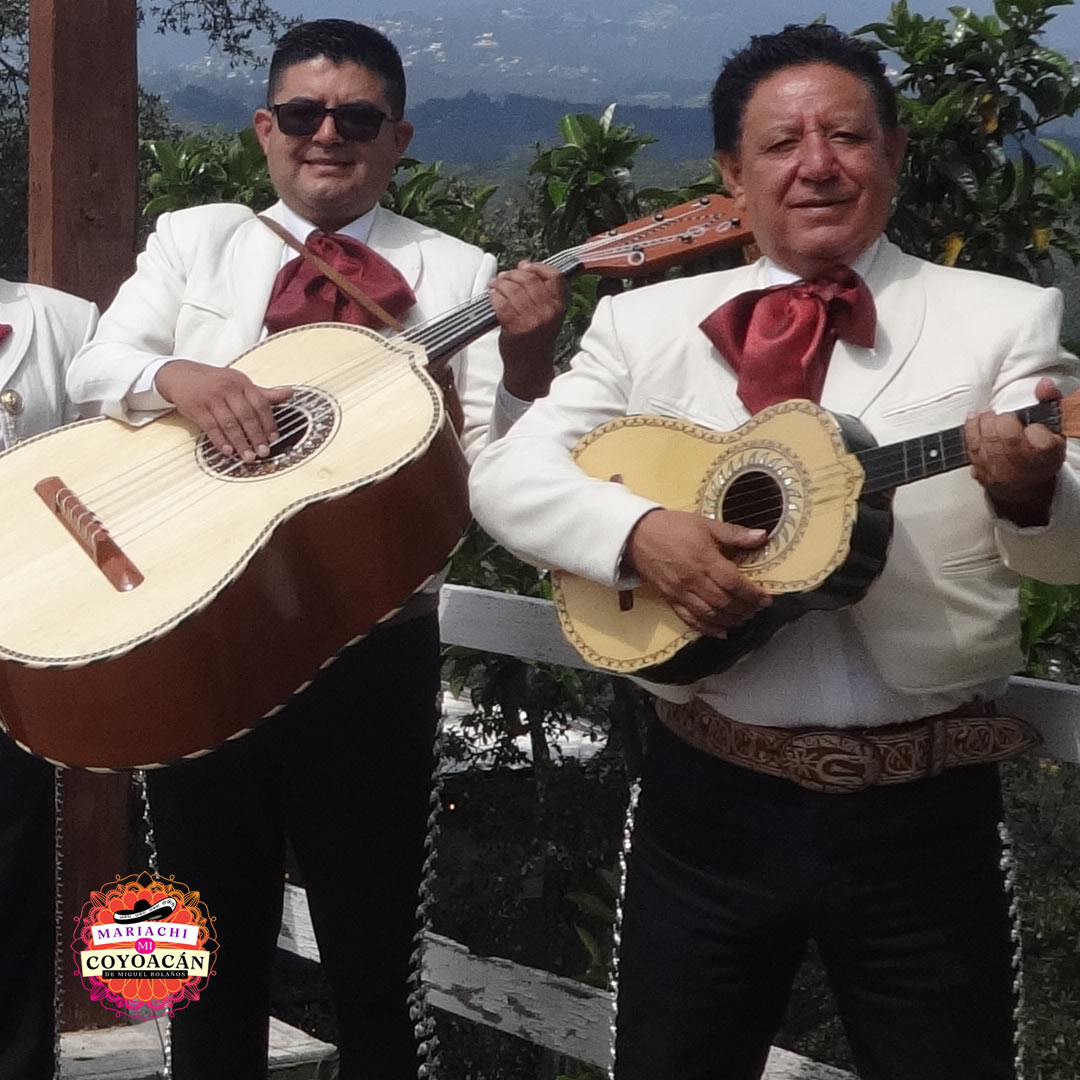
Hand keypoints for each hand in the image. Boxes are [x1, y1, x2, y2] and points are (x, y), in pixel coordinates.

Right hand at [156, 360, 293, 461]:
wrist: (180, 375)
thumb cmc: (215, 382)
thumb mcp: (240, 383)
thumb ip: (264, 393)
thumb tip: (290, 393)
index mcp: (241, 382)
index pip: (260, 403)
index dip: (268, 423)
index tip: (274, 438)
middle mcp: (228, 388)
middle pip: (246, 415)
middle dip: (256, 436)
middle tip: (264, 452)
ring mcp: (211, 398)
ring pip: (230, 423)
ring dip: (240, 442)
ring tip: (249, 456)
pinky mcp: (196, 408)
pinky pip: (211, 427)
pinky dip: (221, 441)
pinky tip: (228, 451)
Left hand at [489, 261, 567, 400]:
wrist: (531, 368)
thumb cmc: (537, 338)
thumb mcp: (548, 314)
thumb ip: (539, 290)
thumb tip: (524, 264)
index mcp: (559, 306)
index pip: (554, 275)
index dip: (537, 266)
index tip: (525, 266)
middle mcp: (548, 312)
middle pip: (529, 279)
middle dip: (513, 274)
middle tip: (503, 277)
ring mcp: (532, 320)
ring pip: (513, 288)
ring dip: (500, 283)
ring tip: (495, 285)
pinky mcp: (515, 327)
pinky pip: (501, 302)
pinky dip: (494, 296)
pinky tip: (491, 296)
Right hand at [625, 509, 771, 635]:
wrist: (637, 535)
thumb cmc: (672, 527)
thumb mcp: (705, 523)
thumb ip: (734, 533)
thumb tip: (762, 536)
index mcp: (704, 559)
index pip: (734, 583)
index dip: (752, 594)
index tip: (765, 598)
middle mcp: (693, 580)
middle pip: (724, 602)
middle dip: (745, 609)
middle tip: (757, 609)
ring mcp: (680, 592)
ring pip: (710, 614)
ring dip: (730, 620)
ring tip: (743, 618)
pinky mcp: (670, 599)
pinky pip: (690, 619)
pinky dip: (707, 629)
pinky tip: (720, 632)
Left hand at [965, 377, 1065, 525]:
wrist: (1026, 487)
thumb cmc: (1041, 456)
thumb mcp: (1053, 428)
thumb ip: (1049, 401)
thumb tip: (1044, 384)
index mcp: (1043, 451)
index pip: (1029, 427)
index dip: (1021, 420)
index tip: (1023, 423)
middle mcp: (1020, 462)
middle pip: (1000, 431)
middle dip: (996, 419)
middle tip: (999, 416)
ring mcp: (999, 470)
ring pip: (982, 439)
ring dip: (980, 422)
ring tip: (984, 416)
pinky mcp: (982, 474)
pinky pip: (971, 450)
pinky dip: (969, 433)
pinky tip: (973, 422)